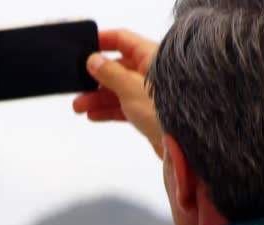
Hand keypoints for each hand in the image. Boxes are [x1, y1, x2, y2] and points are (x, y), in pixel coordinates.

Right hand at [72, 30, 162, 157]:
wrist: (186, 144)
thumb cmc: (168, 111)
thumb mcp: (131, 88)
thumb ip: (110, 73)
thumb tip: (94, 60)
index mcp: (150, 58)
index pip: (123, 40)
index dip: (103, 41)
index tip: (85, 46)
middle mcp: (151, 73)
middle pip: (117, 68)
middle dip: (95, 78)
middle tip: (77, 85)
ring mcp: (149, 94)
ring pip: (118, 90)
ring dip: (98, 98)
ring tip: (80, 106)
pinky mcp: (149, 113)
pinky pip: (124, 107)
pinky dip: (108, 110)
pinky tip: (94, 115)